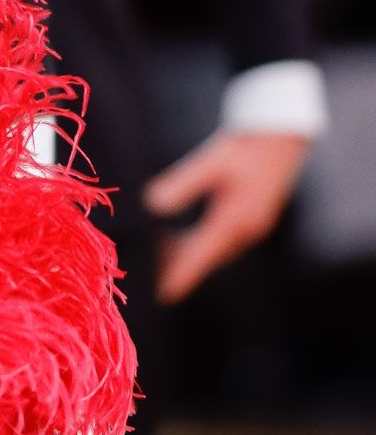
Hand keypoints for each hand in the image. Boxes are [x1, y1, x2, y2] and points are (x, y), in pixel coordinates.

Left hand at [144, 130, 310, 303]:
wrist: (283, 138)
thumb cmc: (245, 146)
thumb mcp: (210, 163)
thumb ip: (182, 184)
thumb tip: (152, 203)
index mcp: (234, 220)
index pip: (201, 256)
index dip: (181, 276)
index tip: (163, 296)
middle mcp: (246, 230)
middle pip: (209, 258)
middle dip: (182, 267)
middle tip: (152, 274)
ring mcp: (254, 227)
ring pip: (218, 252)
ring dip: (193, 256)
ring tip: (163, 256)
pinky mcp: (256, 220)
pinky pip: (226, 242)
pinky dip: (205, 244)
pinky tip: (187, 238)